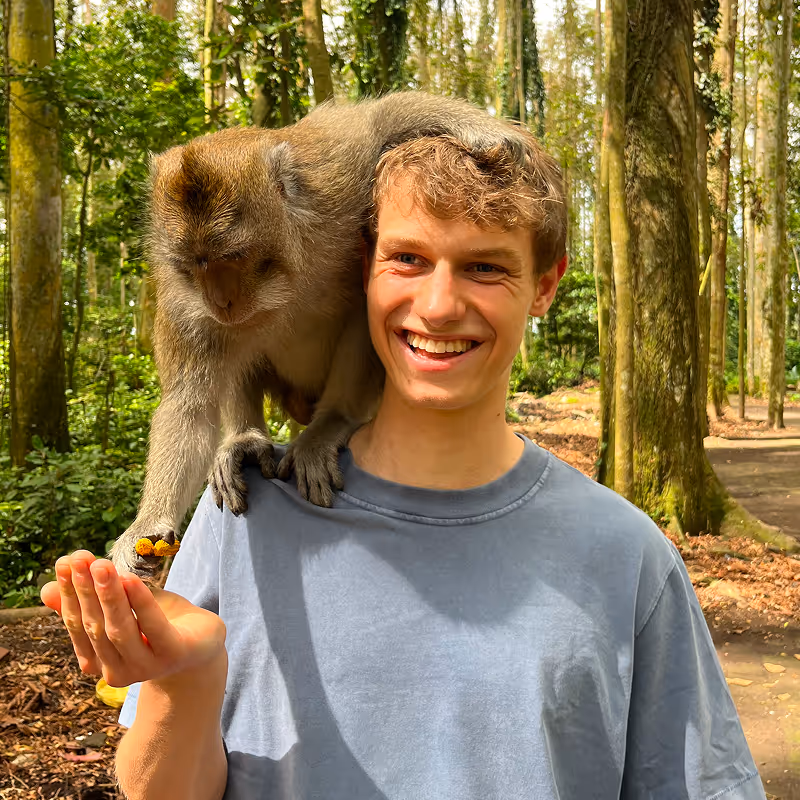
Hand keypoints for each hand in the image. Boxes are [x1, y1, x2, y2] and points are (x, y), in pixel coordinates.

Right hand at [40, 550, 225, 687]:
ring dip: (109, 594)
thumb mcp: (122, 609)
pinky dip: (141, 602)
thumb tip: (45, 590)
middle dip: (85, 589)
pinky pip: (153, 626)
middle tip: (79, 558)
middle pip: (95, 625)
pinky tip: (131, 579)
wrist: (203, 644)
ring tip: (102, 564)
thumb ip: (90, 602)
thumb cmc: (158, 624)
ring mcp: (146, 667)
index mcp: (98, 661)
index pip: (77, 624)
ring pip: (120, 628)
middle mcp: (117, 672)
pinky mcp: (173, 655)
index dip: (69, 593)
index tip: (63, 562)